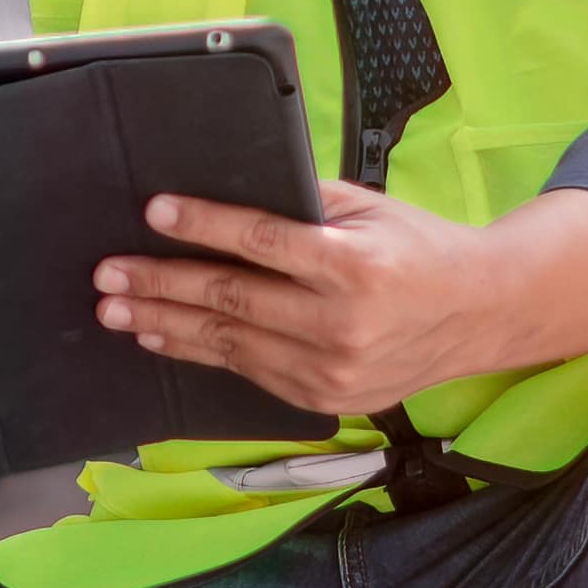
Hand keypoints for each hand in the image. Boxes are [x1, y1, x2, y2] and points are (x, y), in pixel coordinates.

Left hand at [100, 181, 516, 423]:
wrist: (479, 315)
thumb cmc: (418, 249)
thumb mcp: (370, 209)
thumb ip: (303, 203)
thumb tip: (225, 188)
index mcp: (356, 267)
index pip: (263, 243)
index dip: (204, 226)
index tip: (155, 212)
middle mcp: (342, 324)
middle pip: (233, 301)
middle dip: (162, 284)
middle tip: (109, 274)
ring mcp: (332, 370)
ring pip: (230, 344)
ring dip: (165, 324)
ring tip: (116, 309)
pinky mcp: (323, 399)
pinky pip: (248, 371)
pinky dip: (200, 352)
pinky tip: (162, 336)